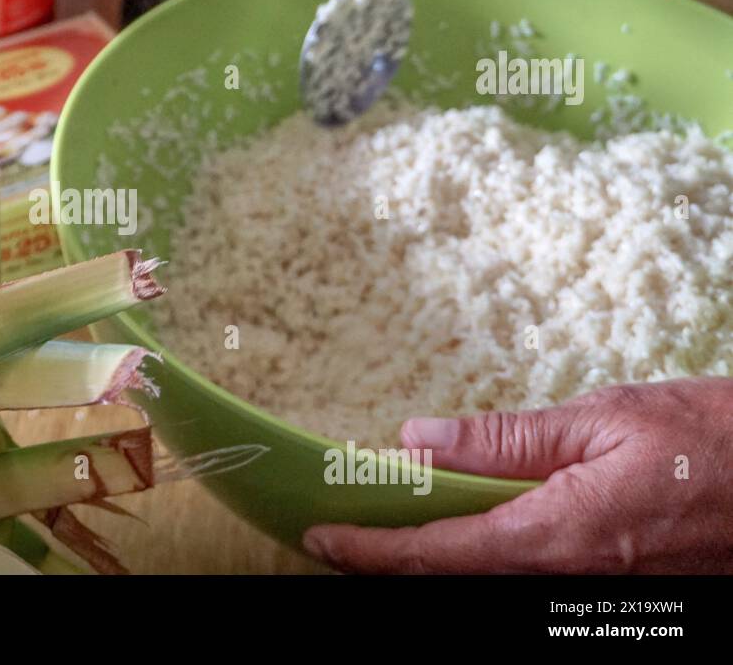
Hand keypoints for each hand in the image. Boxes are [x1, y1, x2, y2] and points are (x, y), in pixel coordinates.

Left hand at [302, 378, 732, 572]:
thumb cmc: (715, 441)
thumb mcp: (605, 418)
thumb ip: (505, 438)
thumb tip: (418, 440)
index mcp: (560, 537)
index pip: (438, 553)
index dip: (369, 551)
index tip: (319, 537)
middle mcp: (568, 579)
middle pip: (452, 578)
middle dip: (389, 560)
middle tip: (338, 529)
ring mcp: (590, 595)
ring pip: (485, 582)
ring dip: (430, 560)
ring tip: (384, 525)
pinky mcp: (610, 593)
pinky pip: (524, 578)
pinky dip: (476, 558)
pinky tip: (460, 527)